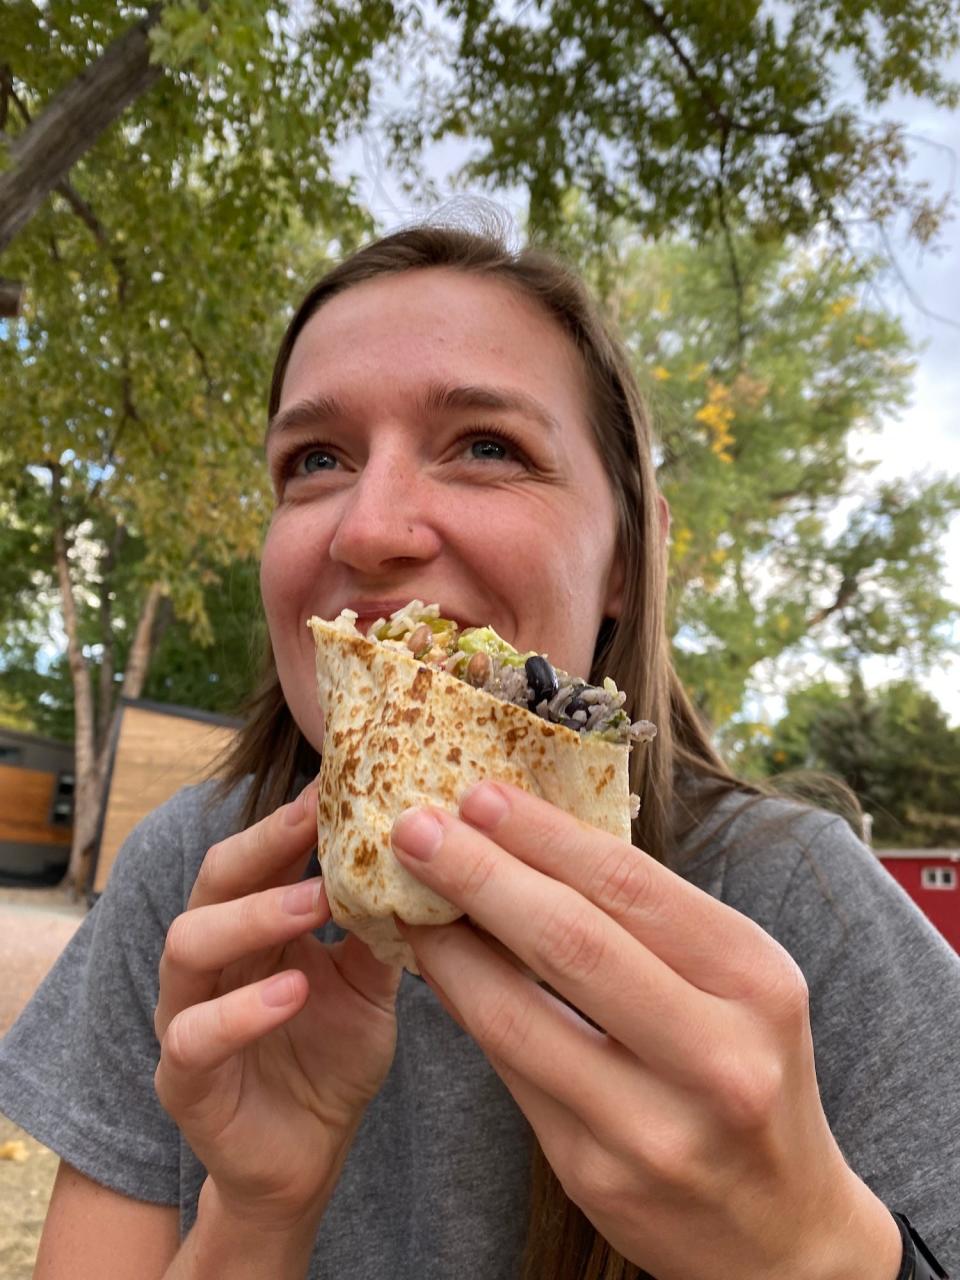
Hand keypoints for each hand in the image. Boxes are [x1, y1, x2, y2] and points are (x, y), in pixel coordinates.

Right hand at [154, 782, 401, 1231]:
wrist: (308, 1159)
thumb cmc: (333, 1057)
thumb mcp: (369, 984)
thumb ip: (379, 928)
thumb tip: (422, 857)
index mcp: (251, 927)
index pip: (259, 855)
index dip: (292, 819)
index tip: (337, 783)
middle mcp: (211, 960)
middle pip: (213, 880)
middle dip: (264, 845)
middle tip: (319, 823)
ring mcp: (186, 1015)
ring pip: (187, 946)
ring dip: (251, 916)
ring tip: (312, 902)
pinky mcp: (183, 1081)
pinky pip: (193, 1038)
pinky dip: (242, 1011)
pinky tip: (292, 990)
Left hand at [391, 782, 901, 1279]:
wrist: (780, 1230)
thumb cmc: (746, 1070)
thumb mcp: (734, 985)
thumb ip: (647, 925)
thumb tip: (525, 846)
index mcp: (756, 980)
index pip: (631, 885)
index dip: (544, 834)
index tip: (480, 795)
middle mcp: (716, 1055)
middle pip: (571, 941)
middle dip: (480, 874)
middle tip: (417, 827)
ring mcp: (653, 1125)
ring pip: (518, 1015)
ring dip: (449, 946)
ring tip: (407, 897)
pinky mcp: (596, 1174)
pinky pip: (510, 1070)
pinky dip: (466, 1007)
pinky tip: (440, 969)